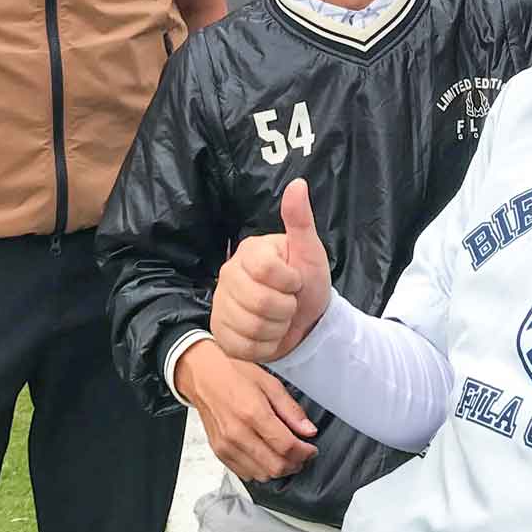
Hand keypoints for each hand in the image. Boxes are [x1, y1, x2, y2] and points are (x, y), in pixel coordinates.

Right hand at [174, 340, 318, 479]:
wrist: (203, 377)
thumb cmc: (235, 375)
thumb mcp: (270, 383)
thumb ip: (291, 410)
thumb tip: (309, 430)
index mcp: (253, 413)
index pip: (286, 446)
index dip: (305, 452)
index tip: (312, 448)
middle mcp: (238, 434)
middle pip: (276, 466)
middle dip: (295, 464)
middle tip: (302, 454)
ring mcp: (226, 446)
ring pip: (262, 475)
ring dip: (279, 470)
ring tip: (286, 455)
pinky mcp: (219, 453)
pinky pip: (246, 474)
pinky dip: (261, 470)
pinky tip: (266, 456)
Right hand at [210, 179, 331, 362]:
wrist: (305, 322)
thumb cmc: (307, 283)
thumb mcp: (310, 252)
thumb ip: (301, 221)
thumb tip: (298, 184)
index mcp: (249, 251)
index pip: (266, 270)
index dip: (289, 281)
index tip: (294, 280)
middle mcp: (228, 274)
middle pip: (258, 301)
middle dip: (285, 308)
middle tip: (289, 303)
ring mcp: (220, 304)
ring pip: (251, 326)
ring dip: (277, 329)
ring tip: (280, 319)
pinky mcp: (220, 332)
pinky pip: (243, 346)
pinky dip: (265, 347)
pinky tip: (268, 335)